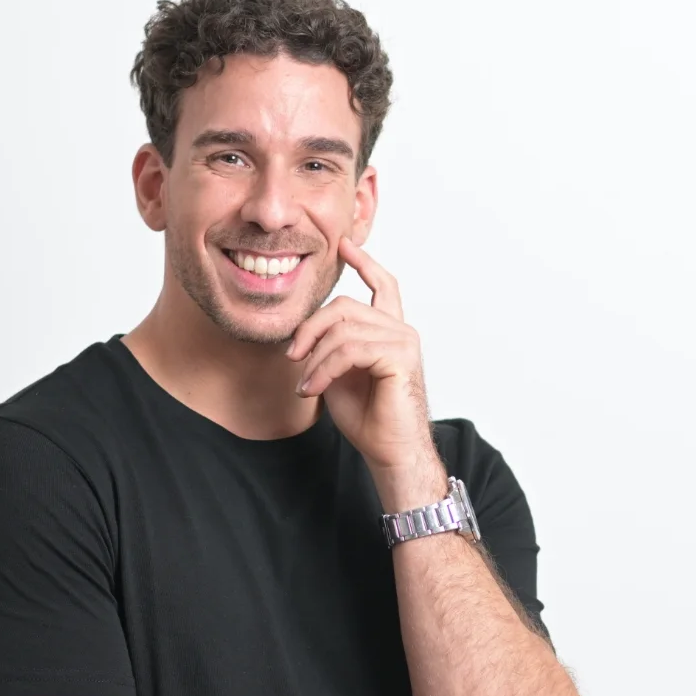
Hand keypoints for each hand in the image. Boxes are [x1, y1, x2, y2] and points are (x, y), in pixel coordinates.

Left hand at [286, 236, 434, 471]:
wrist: (389, 450)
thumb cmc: (367, 417)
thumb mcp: (337, 374)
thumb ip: (328, 347)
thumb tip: (302, 335)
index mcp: (388, 331)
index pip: (382, 285)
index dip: (363, 263)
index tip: (344, 245)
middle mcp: (399, 330)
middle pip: (344, 306)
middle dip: (310, 328)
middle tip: (292, 357)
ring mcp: (403, 341)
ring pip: (343, 329)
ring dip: (314, 358)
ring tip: (305, 384)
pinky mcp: (400, 357)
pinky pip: (349, 350)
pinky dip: (323, 369)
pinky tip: (313, 388)